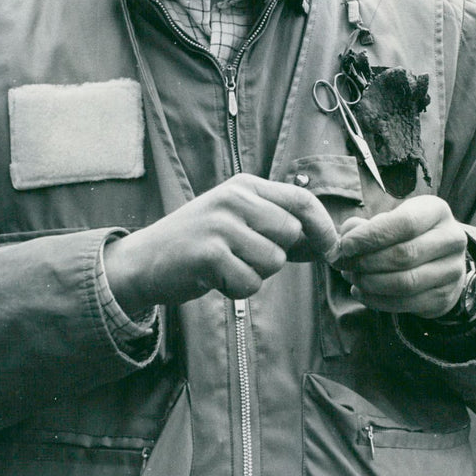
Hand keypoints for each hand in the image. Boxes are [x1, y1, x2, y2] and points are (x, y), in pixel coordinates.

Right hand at [104, 173, 337, 315]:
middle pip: (291, 233)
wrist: (143, 261)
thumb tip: (326, 242)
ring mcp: (220, 224)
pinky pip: (250, 282)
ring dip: (255, 273)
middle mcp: (233, 198)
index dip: (323, 225)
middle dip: (278, 255)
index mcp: (244, 185)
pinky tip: (215, 278)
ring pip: (273, 260)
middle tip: (245, 257)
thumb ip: (277, 226)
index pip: (301, 198)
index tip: (332, 248)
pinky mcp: (209, 254)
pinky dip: (237, 289)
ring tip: (226, 266)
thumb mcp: (237, 220)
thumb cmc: (197, 243)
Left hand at [335, 195, 467, 317]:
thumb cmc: (408, 233)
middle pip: (404, 255)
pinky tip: (361, 292)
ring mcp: (452, 270)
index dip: (371, 236)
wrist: (440, 257)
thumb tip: (346, 238)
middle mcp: (451, 239)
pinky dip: (377, 300)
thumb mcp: (391, 219)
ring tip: (351, 277)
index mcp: (437, 211)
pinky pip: (407, 303)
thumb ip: (366, 226)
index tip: (346, 245)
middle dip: (366, 262)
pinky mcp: (445, 297)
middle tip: (343, 264)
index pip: (404, 223)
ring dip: (370, 283)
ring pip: (405, 283)